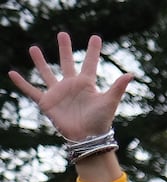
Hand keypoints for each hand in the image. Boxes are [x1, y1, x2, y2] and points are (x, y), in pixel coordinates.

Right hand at [8, 33, 132, 141]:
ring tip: (33, 48)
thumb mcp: (109, 102)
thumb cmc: (100, 121)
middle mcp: (72, 86)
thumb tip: (131, 74)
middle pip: (67, 62)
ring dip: (40, 61)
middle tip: (63, 34)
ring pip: (47, 73)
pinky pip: (31, 90)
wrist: (87, 138)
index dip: (93, 50)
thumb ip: (118, 87)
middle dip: (65, 49)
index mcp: (87, 84)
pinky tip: (12, 73)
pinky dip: (22, 83)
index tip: (96, 37)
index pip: (90, 63)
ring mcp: (58, 93)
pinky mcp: (47, 102)